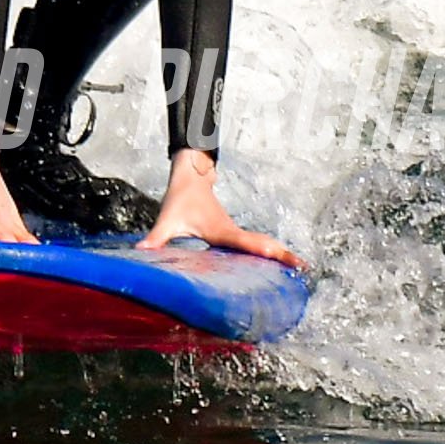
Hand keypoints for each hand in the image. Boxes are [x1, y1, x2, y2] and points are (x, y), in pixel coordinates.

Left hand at [142, 150, 301, 266]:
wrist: (192, 174)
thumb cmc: (180, 197)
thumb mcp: (167, 219)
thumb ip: (156, 237)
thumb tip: (141, 250)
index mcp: (221, 231)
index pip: (243, 242)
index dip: (259, 249)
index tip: (277, 254)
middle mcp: (232, 232)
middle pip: (262, 245)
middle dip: (282, 256)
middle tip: (303, 268)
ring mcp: (235, 232)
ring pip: (263, 244)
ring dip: (281, 255)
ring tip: (301, 268)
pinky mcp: (234, 233)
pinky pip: (256, 245)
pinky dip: (270, 253)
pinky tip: (279, 264)